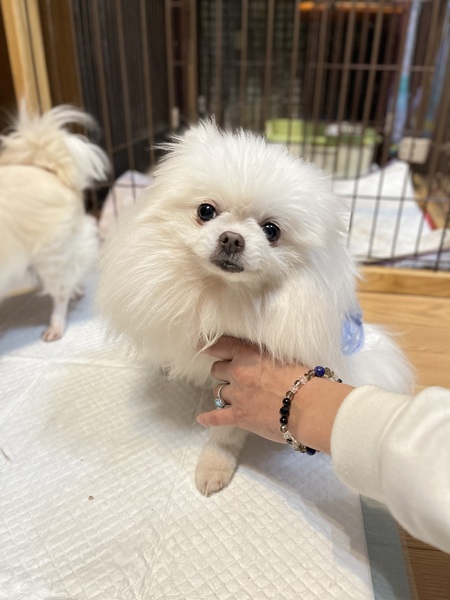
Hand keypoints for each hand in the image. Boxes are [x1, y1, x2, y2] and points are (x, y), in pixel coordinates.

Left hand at [197, 336, 353, 452]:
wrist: (308, 406)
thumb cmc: (304, 380)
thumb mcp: (284, 356)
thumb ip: (266, 356)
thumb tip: (263, 359)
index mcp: (249, 354)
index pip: (221, 345)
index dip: (209, 346)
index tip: (200, 345)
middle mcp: (238, 372)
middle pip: (217, 370)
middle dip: (225, 373)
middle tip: (237, 377)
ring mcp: (237, 395)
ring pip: (218, 392)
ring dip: (225, 393)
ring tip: (236, 397)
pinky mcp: (239, 416)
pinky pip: (217, 417)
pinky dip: (209, 418)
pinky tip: (202, 419)